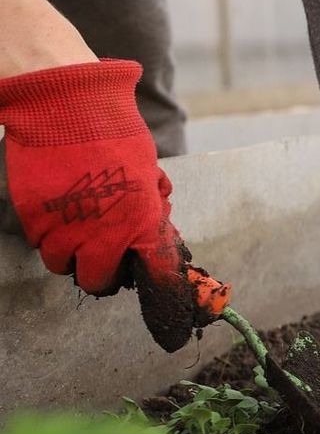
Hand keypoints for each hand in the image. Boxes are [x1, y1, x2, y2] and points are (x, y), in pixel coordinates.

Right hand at [0, 59, 227, 350]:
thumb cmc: (116, 136)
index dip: (165, 299)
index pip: (158, 276)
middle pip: (99, 283)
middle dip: (105, 275)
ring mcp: (64, 227)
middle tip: (107, 257)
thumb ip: (152, 214)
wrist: (67, 106)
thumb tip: (158, 240)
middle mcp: (104, 233)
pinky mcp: (34, 217)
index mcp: (142, 222)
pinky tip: (60, 212)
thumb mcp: (149, 176)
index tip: (170, 327)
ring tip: (80, 229)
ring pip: (64, 266)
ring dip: (73, 256)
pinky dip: (49, 237)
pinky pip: (40, 244)